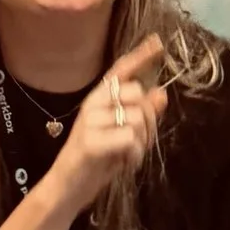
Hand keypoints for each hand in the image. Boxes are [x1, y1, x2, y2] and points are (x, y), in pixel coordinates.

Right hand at [42, 34, 169, 207]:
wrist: (68, 187)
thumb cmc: (96, 161)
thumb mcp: (122, 134)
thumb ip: (140, 114)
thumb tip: (161, 94)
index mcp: (98, 99)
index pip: (120, 71)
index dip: (140, 56)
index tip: (157, 42)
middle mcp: (92, 104)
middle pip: (137, 95)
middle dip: (149, 120)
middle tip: (139, 141)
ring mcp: (90, 122)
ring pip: (137, 118)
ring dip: (142, 142)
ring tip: (129, 155)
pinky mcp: (91, 141)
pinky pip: (129, 138)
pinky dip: (134, 155)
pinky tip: (124, 164)